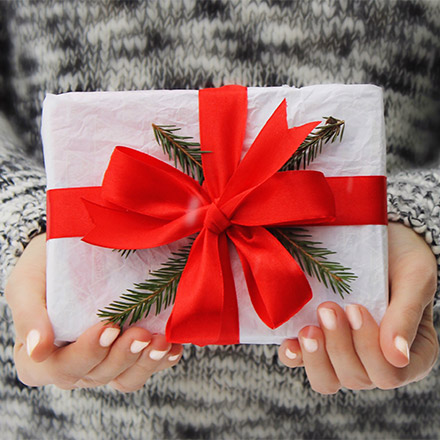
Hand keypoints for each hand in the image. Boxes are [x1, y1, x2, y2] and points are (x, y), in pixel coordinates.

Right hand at [5, 233, 182, 391]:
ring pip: (124, 377)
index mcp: (40, 358)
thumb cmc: (45, 267)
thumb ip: (29, 315)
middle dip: (123, 356)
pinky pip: (144, 367)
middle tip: (142, 333)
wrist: (75, 249)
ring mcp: (102, 361)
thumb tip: (37, 350)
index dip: (87, 354)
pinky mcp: (127, 353)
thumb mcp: (26, 283)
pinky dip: (160, 360)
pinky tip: (172, 347)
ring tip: (161, 341)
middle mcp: (72, 366)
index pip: (61, 368)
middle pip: (98, 375)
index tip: (108, 327)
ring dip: (145, 362)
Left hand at [278, 222, 438, 393]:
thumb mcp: (414, 277)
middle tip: (328, 308)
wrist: (374, 237)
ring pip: (327, 380)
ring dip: (316, 355)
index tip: (355, 308)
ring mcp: (344, 353)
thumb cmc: (401, 257)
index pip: (389, 374)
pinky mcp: (317, 341)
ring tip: (309, 327)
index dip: (368, 347)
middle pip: (356, 378)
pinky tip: (291, 341)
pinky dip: (294, 356)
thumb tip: (398, 356)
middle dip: (339, 345)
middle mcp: (376, 361)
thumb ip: (407, 315)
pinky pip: (300, 363)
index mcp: (410, 354)